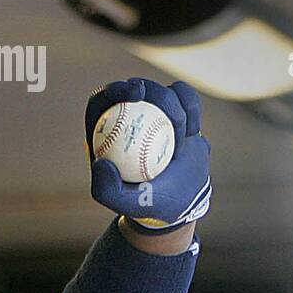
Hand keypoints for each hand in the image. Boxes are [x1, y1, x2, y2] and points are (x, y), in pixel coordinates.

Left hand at [85, 77, 210, 233]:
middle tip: (167, 108)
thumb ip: (106, 189)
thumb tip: (99, 163)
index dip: (116, 90)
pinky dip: (192, 109)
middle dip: (154, 92)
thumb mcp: (123, 203)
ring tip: (181, 139)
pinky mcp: (177, 112)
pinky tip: (193, 131)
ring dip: (177, 109)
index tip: (136, 95)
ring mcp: (153, 113)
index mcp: (105, 132)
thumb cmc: (146, 203)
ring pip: (163, 91)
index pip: (103, 101)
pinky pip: (186, 98)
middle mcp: (127, 117)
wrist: (178, 202)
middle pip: (136, 89)